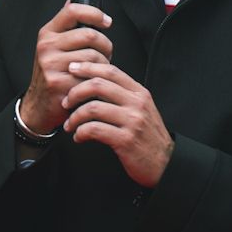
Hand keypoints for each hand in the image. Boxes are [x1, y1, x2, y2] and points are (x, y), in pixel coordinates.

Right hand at [21, 1, 113, 134]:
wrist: (38, 104)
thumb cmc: (52, 72)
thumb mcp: (53, 45)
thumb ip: (65, 24)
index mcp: (47, 33)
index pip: (72, 11)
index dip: (94, 13)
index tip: (106, 21)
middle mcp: (47, 47)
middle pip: (90, 35)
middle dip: (106, 45)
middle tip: (106, 53)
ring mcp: (52, 65)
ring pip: (94, 57)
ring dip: (104, 65)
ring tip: (97, 70)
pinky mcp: (60, 83)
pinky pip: (90, 76)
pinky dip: (96, 80)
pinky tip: (90, 83)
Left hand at [62, 60, 173, 187]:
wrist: (165, 163)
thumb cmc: (148, 136)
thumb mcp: (141, 109)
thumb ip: (123, 95)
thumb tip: (96, 81)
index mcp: (139, 93)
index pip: (111, 71)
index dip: (88, 67)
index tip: (72, 68)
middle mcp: (137, 104)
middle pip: (98, 85)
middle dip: (75, 92)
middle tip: (65, 102)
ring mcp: (132, 121)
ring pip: (92, 108)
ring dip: (74, 117)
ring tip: (70, 125)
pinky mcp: (125, 140)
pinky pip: (94, 130)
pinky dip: (80, 133)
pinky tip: (79, 137)